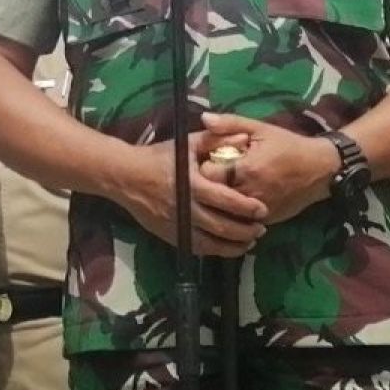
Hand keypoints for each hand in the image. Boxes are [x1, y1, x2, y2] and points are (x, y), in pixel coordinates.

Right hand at [114, 132, 268, 256]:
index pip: (225, 200)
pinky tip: (228, 248)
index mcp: (192, 184)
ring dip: (234, 245)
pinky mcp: (170, 236)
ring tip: (250, 242)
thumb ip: (215, 140)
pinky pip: (197, 248)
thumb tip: (245, 138)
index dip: (246, 207)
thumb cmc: (159, 158)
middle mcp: (186, 208)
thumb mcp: (187, 144)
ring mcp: (177, 225)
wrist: (126, 177)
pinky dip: (215, 250)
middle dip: (245, 230)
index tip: (263, 210)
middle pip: (222, 226)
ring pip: (211, 243)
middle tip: (262, 229)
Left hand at [198, 113, 339, 224]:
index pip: (207, 174)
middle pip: (214, 196)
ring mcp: (258, 210)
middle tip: (214, 177)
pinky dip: (236, 213)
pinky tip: (237, 202)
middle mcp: (249, 193)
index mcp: (245, 169)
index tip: (207, 161)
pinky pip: (241, 221)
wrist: (320, 169)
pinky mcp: (266, 221)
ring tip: (224, 189)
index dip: (203, 168)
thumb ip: (230, 123)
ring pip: (226, 212)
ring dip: (221, 202)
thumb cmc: (288, 146)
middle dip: (209, 187)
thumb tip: (204, 118)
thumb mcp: (260, 129)